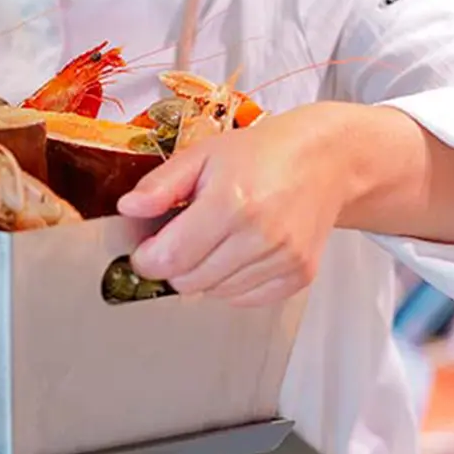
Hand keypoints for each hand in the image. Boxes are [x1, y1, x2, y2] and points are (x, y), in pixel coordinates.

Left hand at [116, 104, 348, 306]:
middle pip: (189, 281)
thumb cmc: (261, 154)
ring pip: (216, 293)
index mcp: (230, 202)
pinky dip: (234, 284)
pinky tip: (238, 252)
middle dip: (174, 265)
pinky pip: (248, 299)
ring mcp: (284, 258)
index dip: (147, 259)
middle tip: (181, 238)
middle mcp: (260, 235)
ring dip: (204, 274)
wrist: (325, 160)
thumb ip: (160, 185)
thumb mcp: (201, 156)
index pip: (170, 258)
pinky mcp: (300, 274)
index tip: (146, 248)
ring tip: (216, 238)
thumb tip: (128, 209)